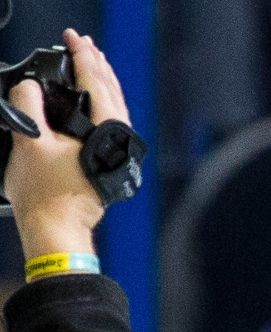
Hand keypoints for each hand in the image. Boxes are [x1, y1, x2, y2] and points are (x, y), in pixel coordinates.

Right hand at [7, 30, 129, 258]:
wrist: (57, 230)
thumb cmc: (44, 193)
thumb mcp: (29, 141)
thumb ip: (28, 106)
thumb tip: (31, 87)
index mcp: (105, 132)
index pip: (96, 83)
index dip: (83, 57)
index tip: (72, 39)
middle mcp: (118, 141)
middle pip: (112, 93)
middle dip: (97, 65)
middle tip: (83, 44)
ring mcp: (117, 153)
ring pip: (115, 108)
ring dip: (102, 83)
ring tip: (92, 63)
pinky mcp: (111, 162)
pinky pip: (112, 123)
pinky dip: (103, 104)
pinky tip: (94, 101)